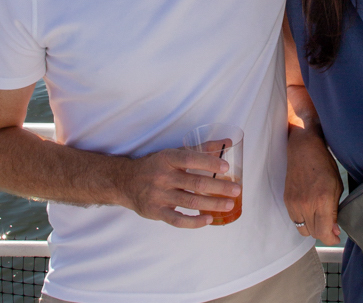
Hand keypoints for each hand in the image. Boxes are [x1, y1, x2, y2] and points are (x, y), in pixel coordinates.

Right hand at [119, 148, 239, 227]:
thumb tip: (227, 141)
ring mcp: (159, 196)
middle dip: (218, 187)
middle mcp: (162, 177)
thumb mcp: (174, 153)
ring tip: (229, 204)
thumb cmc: (155, 165)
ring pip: (190, 202)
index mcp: (167, 159)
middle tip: (236, 190)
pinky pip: (177, 220)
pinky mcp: (157, 212)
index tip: (226, 167)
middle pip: (194, 183)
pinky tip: (209, 219)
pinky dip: (194, 222)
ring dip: (212, 204)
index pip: (190, 159)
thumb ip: (201, 149)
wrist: (126, 182)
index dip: (208, 163)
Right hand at [284, 127, 342, 244]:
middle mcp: (306, 204)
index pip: (324, 232)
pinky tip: (310, 211)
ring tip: (320, 219)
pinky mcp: (287, 201)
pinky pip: (295, 220)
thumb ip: (335, 211)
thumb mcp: (337, 187)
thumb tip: (334, 230)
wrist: (303, 150)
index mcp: (322, 200)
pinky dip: (303, 220)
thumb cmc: (324, 165)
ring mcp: (294, 203)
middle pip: (314, 233)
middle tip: (330, 227)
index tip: (335, 237)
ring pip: (303, 229)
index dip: (331, 238)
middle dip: (324, 233)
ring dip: (312, 228)